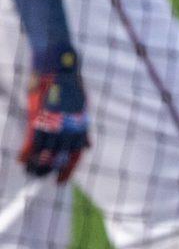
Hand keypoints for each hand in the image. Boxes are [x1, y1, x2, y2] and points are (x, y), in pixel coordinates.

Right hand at [20, 51, 88, 182]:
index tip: (60, 181)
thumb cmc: (70, 87)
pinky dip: (25, 153)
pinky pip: (31, 142)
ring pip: (44, 153)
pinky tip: (20, 160)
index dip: (68, 170)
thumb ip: (83, 130)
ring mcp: (54, 124)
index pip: (76, 156)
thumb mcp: (82, 109)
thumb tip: (88, 146)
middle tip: (39, 178)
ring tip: (29, 172)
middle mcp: (69, 128)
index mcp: (81, 126)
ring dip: (35, 165)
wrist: (59, 67)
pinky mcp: (39, 118)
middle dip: (49, 170)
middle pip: (59, 158)